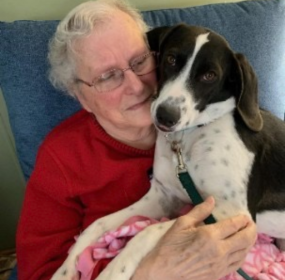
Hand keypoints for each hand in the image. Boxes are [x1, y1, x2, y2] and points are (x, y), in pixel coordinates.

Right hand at [132, 197, 256, 279]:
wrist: (163, 271)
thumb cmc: (170, 245)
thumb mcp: (182, 224)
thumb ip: (199, 211)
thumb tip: (211, 200)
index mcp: (209, 235)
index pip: (233, 225)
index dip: (242, 219)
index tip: (245, 215)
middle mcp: (219, 250)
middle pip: (244, 239)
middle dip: (251, 229)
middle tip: (250, 223)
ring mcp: (221, 264)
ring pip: (244, 252)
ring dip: (249, 242)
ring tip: (248, 234)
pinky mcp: (219, 274)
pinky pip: (237, 264)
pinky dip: (243, 254)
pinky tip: (240, 250)